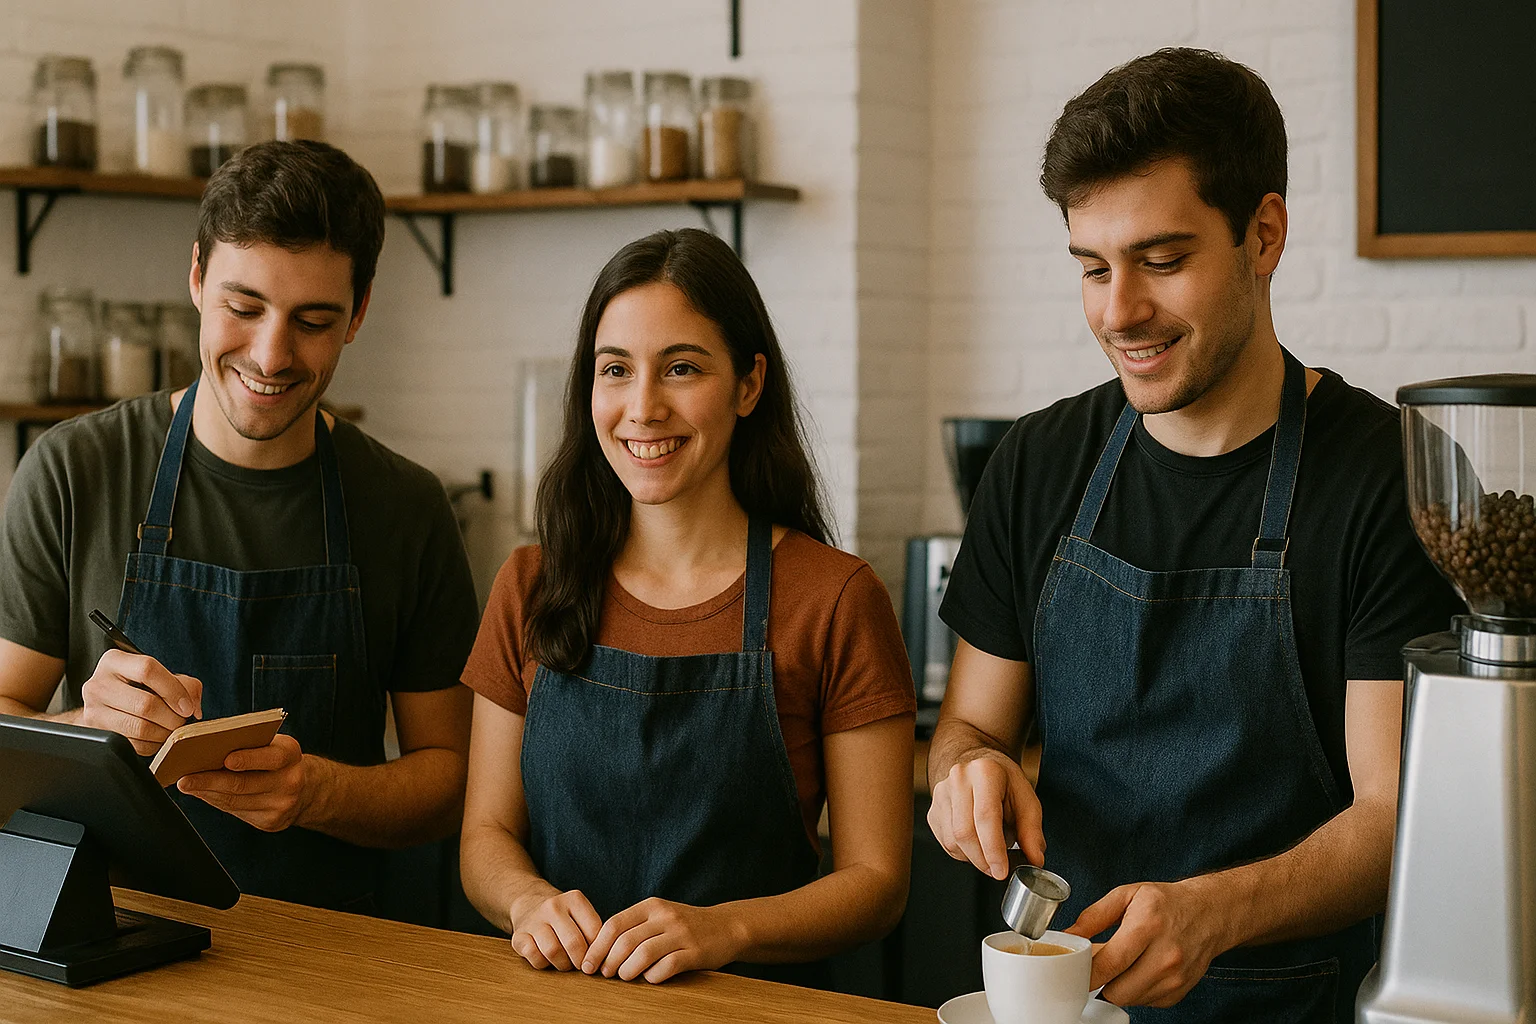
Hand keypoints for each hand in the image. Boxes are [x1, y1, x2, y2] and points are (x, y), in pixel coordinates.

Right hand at [79, 649, 201, 754]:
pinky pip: (132, 744)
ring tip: (172, 730)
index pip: (147, 670)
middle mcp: (98, 684)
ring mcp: (93, 710)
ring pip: (139, 727)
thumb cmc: (139, 686)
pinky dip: (152, 744)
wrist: (106, 702)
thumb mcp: (161, 675)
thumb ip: (186, 685)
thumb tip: (193, 708)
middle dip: (172, 717)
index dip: (173, 690)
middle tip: (182, 721)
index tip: (187, 707)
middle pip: (145, 704)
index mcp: (115, 661)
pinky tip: (157, 737)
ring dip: (164, 733)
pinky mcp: (96, 732)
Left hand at [177, 734, 311, 831]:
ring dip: (207, 793)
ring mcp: (281, 805)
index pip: (270, 757)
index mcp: (291, 755)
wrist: (305, 789)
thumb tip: (209, 751)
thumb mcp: (273, 745)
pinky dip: (216, 802)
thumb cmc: (278, 760)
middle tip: (186, 779)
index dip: (248, 759)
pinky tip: (203, 794)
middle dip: (211, 781)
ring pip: (236, 800)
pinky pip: (236, 812)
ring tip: (187, 786)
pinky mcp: (271, 822)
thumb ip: (250, 745)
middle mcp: (290, 781)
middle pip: (245, 784)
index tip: (225, 759)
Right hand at [509, 889, 602, 971]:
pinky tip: (547, 959)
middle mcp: (553, 906)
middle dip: (580, 961)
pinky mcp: (519, 935)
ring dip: (562, 964)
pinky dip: (543, 964)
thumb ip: (594, 932)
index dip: (597, 950)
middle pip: (573, 943)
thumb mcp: (582, 915)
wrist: (530, 904)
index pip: (593, 931)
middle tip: (581, 966)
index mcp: (574, 899)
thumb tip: (602, 960)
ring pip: (553, 951)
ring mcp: (534, 919)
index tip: (595, 957)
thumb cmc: (564, 917)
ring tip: (566, 963)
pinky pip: (534, 957)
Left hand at [582, 897, 743, 982]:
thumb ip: (634, 926)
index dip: (597, 946)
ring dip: (627, 971)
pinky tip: (650, 978)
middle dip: (608, 961)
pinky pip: (666, 967)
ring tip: (624, 977)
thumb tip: (599, 949)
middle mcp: (665, 916)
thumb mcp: (659, 915)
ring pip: (643, 954)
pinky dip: (652, 976)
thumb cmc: (684, 925)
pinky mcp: (694, 952)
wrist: (726, 927)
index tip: (588, 963)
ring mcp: (681, 934)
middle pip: (625, 941)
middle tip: (604, 974)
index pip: (614, 924)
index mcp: (652, 905)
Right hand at [927, 749, 1043, 878]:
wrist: (978, 766)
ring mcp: (941, 794)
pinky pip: (945, 842)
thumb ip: (1032, 831)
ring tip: (990, 854)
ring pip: (952, 841)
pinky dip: (962, 853)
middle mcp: (958, 779)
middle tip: (998, 870)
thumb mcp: (1027, 800)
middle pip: (965, 832)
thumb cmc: (1004, 784)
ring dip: (973, 858)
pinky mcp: (933, 810)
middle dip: (982, 860)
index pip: (985, 817)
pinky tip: (976, 846)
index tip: (1002, 871)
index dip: (993, 849)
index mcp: (985, 772)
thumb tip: (1035, 859)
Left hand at [1066, 880, 1229, 1007]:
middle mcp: (1165, 956)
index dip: (1086, 972)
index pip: (1110, 963)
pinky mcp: (1178, 992)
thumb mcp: (1126, 895)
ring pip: (1129, 999)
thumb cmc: (1166, 902)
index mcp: (1148, 927)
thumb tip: (1069, 936)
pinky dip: (1135, 990)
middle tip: (1098, 964)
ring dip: (1117, 986)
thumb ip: (1094, 916)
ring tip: (1121, 963)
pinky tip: (1139, 969)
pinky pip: (1145, 1002)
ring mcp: (1175, 978)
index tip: (1072, 971)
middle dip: (1100, 981)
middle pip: (1117, 990)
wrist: (1209, 913)